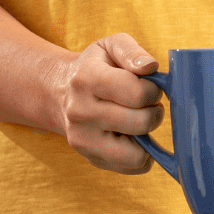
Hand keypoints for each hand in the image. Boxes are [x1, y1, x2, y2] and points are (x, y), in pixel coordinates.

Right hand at [58, 33, 163, 174]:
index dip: (153, 89)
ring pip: (136, 153)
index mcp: (87, 79)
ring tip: (139, 120)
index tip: (149, 86)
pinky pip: (131, 167)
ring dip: (148, 136)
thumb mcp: (110, 46)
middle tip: (147, 103)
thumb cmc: (95, 66)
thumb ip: (132, 52)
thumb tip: (150, 67)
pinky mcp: (90, 159)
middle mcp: (80, 112)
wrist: (59, 92)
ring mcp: (83, 139)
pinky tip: (132, 135)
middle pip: (140, 122)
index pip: (136, 93)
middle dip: (154, 111)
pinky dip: (141, 154)